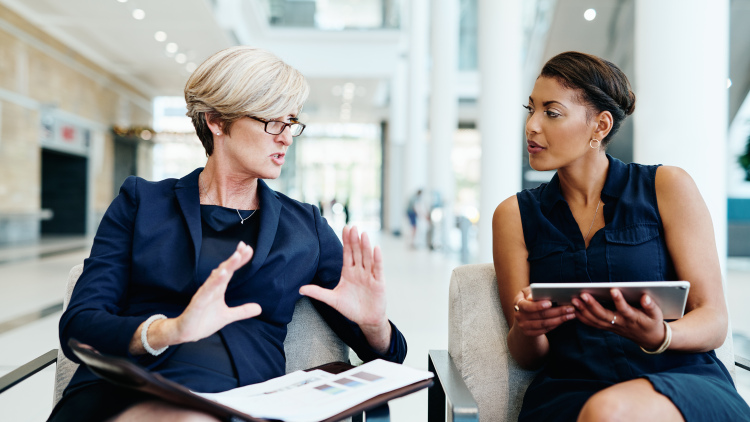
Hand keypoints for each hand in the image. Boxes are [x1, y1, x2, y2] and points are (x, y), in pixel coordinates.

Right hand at [174, 241, 261, 342]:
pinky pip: (206, 291)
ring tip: (236, 257)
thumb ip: (242, 311)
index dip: (239, 260)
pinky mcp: (197, 303)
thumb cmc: (204, 321)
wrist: (186, 333)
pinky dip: (214, 282)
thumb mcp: (227, 316)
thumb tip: (259, 308)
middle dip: (234, 259)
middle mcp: (212, 288)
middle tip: (244, 247)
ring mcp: (204, 294)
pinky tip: (221, 274)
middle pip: (224, 269)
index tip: (248, 249)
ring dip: (226, 267)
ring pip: (215, 277)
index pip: (230, 271)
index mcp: (218, 288)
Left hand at [299, 226, 390, 351]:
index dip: (346, 241)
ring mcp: (369, 276)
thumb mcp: (332, 299)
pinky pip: (378, 269)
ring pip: (367, 258)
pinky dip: (377, 259)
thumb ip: (318, 292)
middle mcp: (360, 271)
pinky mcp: (379, 283)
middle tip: (352, 227)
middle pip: (357, 252)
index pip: (347, 253)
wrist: (366, 320)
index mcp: (349, 272)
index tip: (345, 228)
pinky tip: (376, 248)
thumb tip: (300, 289)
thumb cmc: (350, 308)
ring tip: (363, 234)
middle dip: (354, 240)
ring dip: (365, 246)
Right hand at [513, 287, 575, 336]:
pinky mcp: (529, 333)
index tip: (550, 303)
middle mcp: (519, 316)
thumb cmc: (528, 300)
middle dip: (557, 311)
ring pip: (545, 323)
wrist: (522, 316)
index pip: (527, 306)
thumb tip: (532, 297)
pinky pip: (545, 329)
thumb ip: (531, 292)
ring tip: (571, 314)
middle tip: (570, 308)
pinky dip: (556, 324)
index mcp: (518, 303)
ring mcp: (524, 326)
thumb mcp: (527, 293)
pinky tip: (564, 320)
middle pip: (540, 315)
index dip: (538, 305)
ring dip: (560, 319)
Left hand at [572, 289, 665, 348]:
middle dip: (592, 305)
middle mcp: (621, 323)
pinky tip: (574, 309)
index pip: (625, 310)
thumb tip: (645, 297)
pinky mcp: (608, 327)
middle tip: (583, 294)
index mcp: (633, 319)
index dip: (619, 301)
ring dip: (584, 311)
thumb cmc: (652, 322)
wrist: (649, 338)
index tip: (613, 289)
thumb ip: (651, 306)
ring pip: (596, 320)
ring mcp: (613, 327)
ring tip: (574, 300)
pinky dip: (583, 317)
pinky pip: (593, 324)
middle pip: (604, 316)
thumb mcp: (656, 315)